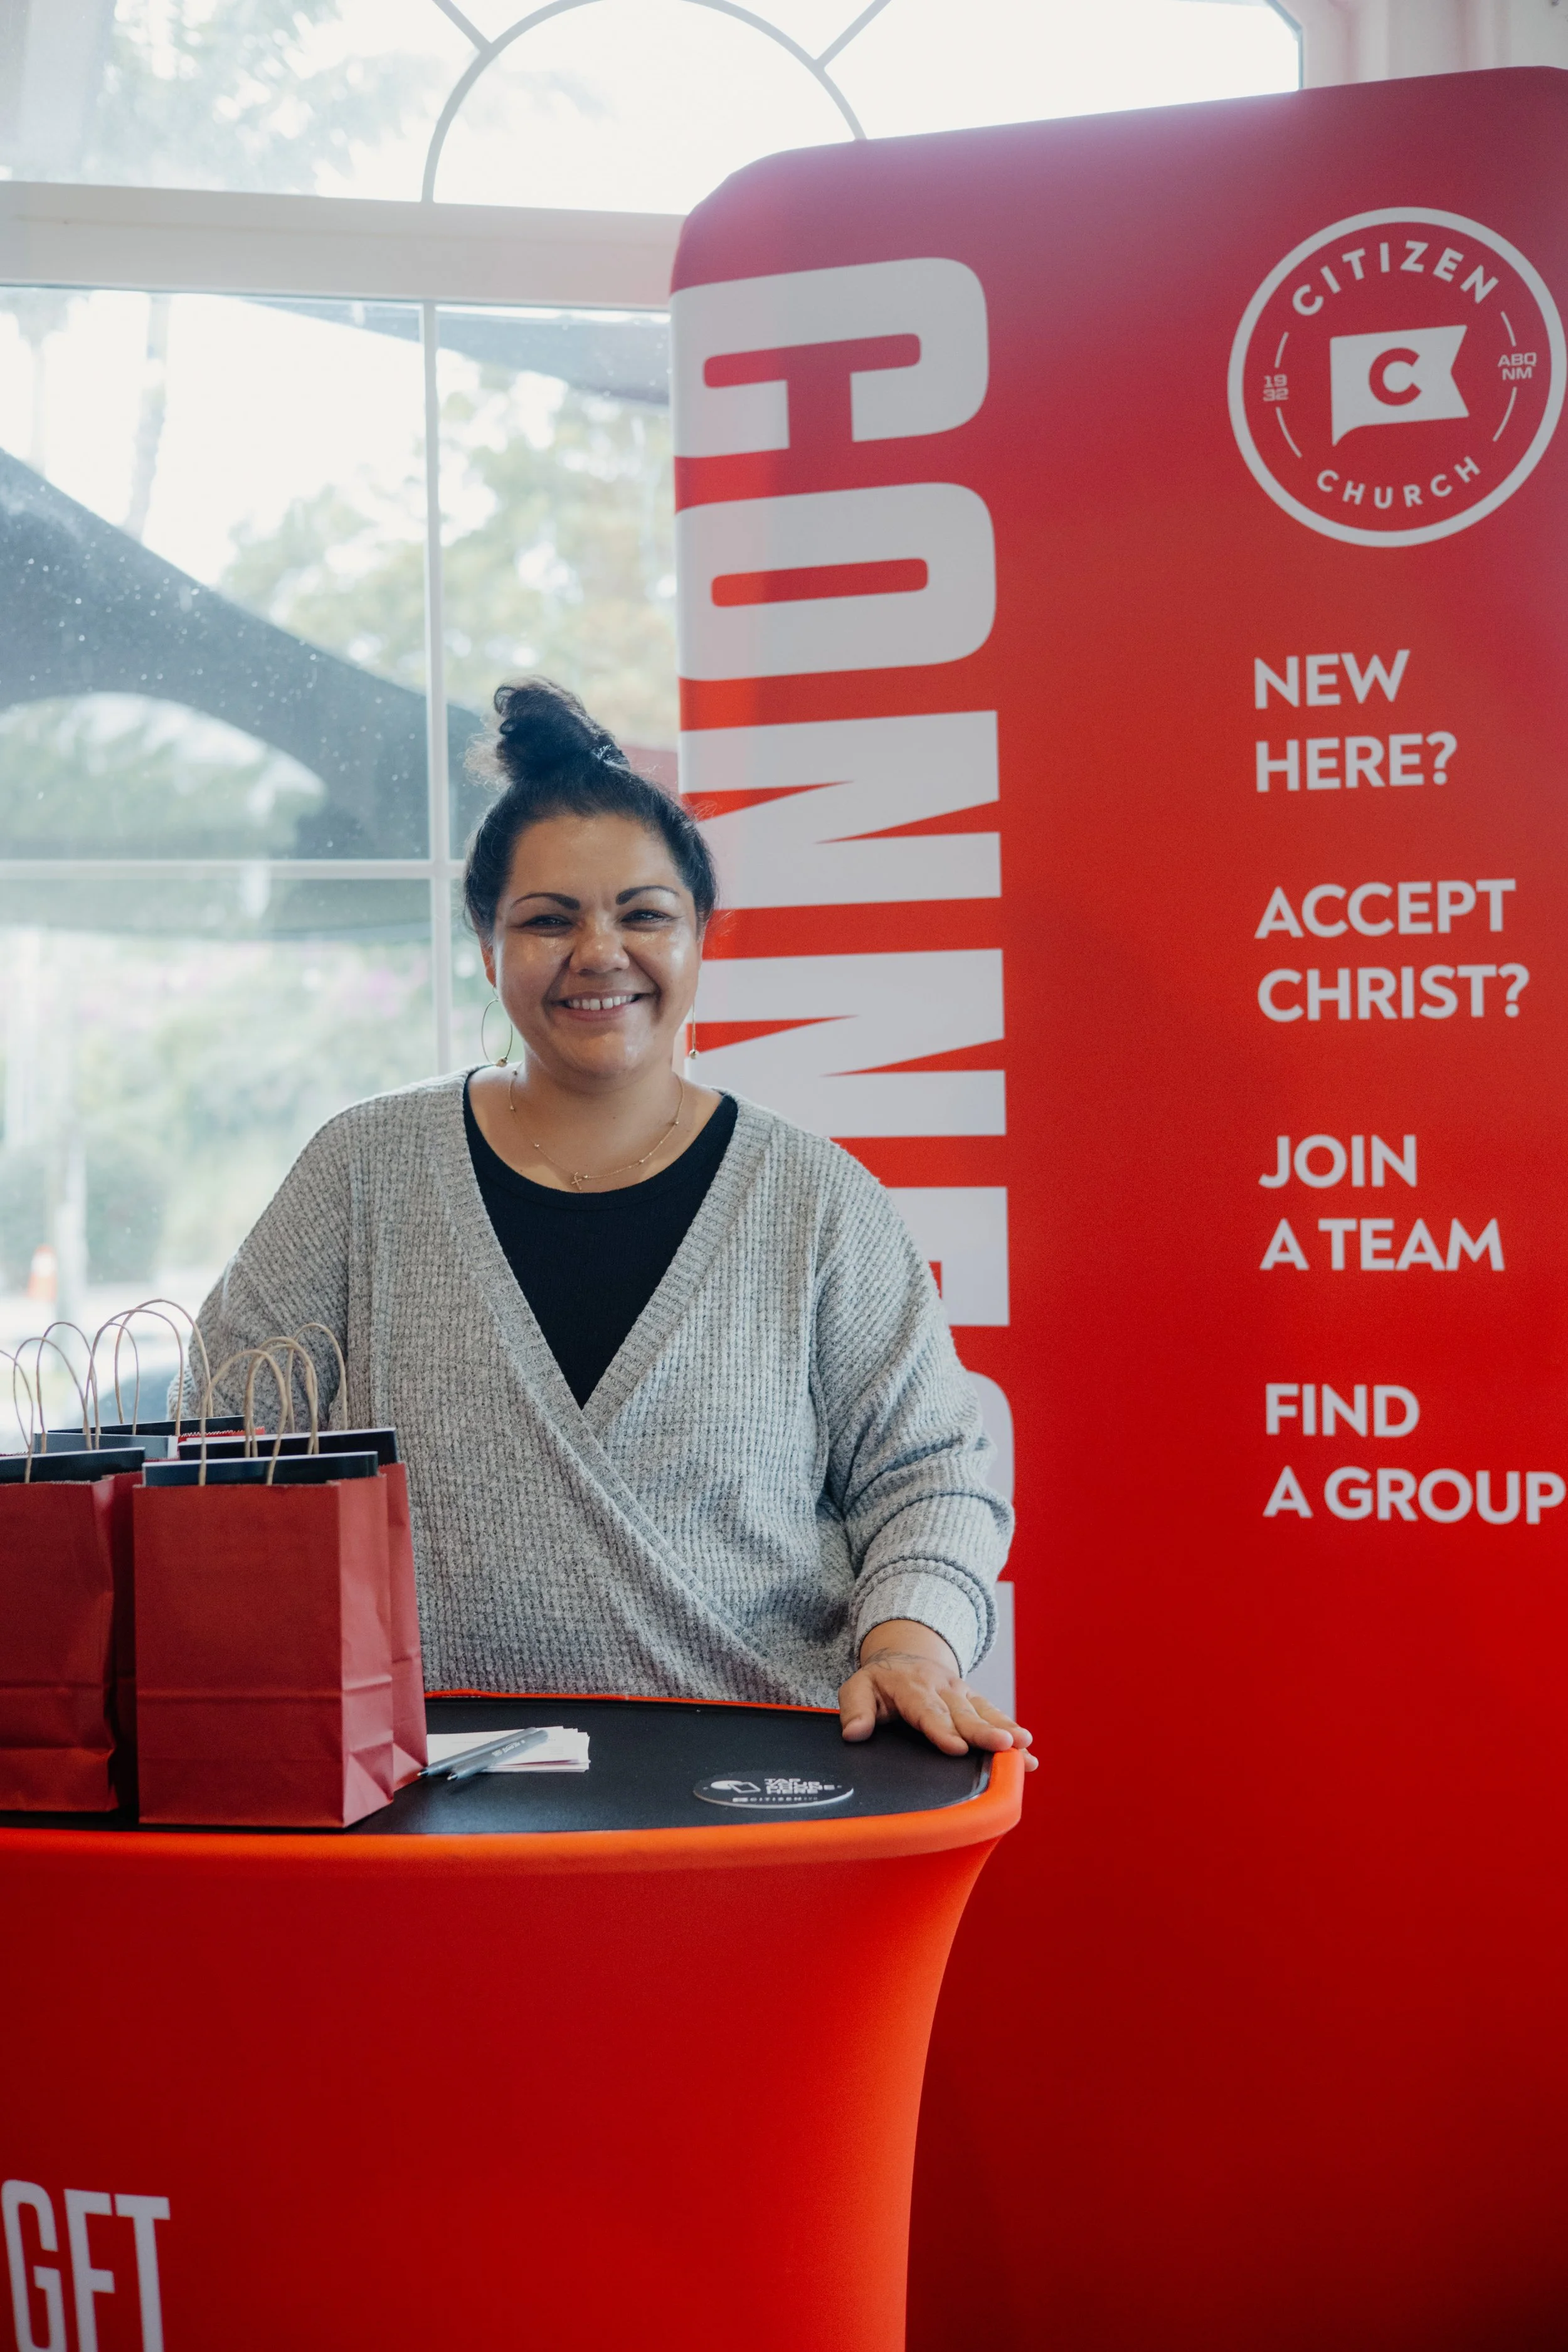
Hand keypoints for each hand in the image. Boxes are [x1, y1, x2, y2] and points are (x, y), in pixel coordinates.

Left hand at [838, 1619, 1036, 1768]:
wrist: (905, 1656)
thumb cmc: (881, 1681)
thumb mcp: (858, 1687)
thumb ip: (855, 1708)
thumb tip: (854, 1733)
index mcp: (912, 1687)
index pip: (927, 1711)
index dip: (942, 1729)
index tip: (956, 1748)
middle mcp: (942, 1688)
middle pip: (964, 1714)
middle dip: (983, 1731)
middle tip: (1002, 1745)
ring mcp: (962, 1693)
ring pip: (985, 1713)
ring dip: (1005, 1730)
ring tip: (1023, 1747)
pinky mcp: (975, 1700)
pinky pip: (995, 1715)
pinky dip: (1012, 1732)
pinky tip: (1028, 1754)